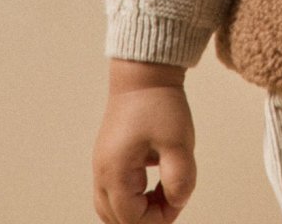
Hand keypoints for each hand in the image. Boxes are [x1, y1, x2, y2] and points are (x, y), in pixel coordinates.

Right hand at [93, 61, 195, 223]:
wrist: (145, 72)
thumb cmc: (159, 104)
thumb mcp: (178, 142)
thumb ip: (180, 179)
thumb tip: (179, 202)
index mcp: (115, 173)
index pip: (132, 219)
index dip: (160, 218)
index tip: (180, 198)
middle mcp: (102, 173)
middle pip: (117, 218)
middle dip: (147, 217)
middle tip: (173, 198)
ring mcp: (102, 164)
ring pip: (112, 207)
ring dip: (137, 209)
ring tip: (164, 192)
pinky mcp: (109, 155)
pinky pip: (114, 190)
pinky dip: (132, 197)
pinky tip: (154, 182)